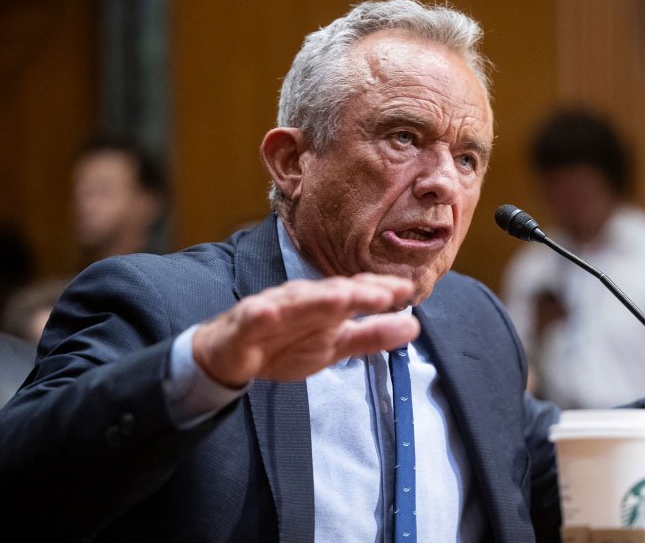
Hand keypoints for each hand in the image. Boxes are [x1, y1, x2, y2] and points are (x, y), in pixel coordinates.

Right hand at [192, 273, 419, 387]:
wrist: (231, 354)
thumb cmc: (285, 344)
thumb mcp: (335, 345)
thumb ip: (372, 336)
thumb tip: (414, 327)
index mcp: (325, 305)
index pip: (356, 292)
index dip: (379, 290)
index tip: (406, 290)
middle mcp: (302, 300)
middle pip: (331, 294)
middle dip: (357, 293)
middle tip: (383, 294)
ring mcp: (271, 309)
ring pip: (296, 301)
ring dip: (317, 299)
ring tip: (341, 298)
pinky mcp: (243, 325)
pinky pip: (252, 318)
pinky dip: (259, 314)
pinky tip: (267, 311)